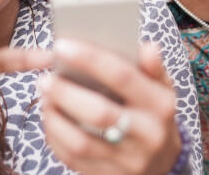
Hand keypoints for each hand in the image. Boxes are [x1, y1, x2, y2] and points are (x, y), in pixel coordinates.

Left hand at [39, 41, 181, 174]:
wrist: (164, 163)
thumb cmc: (155, 115)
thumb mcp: (162, 88)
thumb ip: (153, 67)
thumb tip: (149, 46)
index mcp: (160, 105)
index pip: (122, 77)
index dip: (90, 59)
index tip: (62, 46)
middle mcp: (147, 135)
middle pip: (99, 113)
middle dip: (66, 93)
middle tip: (45, 78)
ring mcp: (128, 160)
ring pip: (81, 142)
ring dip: (55, 118)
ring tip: (44, 97)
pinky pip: (73, 159)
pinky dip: (55, 138)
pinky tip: (50, 119)